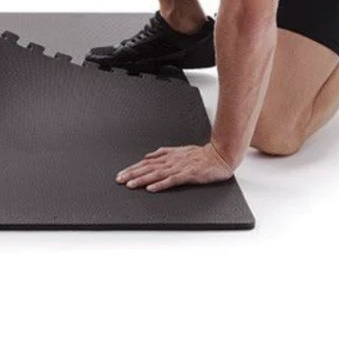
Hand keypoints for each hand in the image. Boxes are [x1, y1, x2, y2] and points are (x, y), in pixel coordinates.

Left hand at [115, 142, 235, 191]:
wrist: (219, 156)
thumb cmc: (201, 155)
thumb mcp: (179, 150)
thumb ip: (163, 153)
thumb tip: (147, 156)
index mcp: (168, 157)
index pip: (146, 163)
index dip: (132, 168)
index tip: (121, 174)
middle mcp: (171, 162)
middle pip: (147, 168)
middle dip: (132, 174)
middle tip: (119, 180)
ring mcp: (179, 168)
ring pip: (156, 174)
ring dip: (142, 180)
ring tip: (130, 185)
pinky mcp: (188, 175)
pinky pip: (172, 180)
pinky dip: (160, 184)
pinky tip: (151, 188)